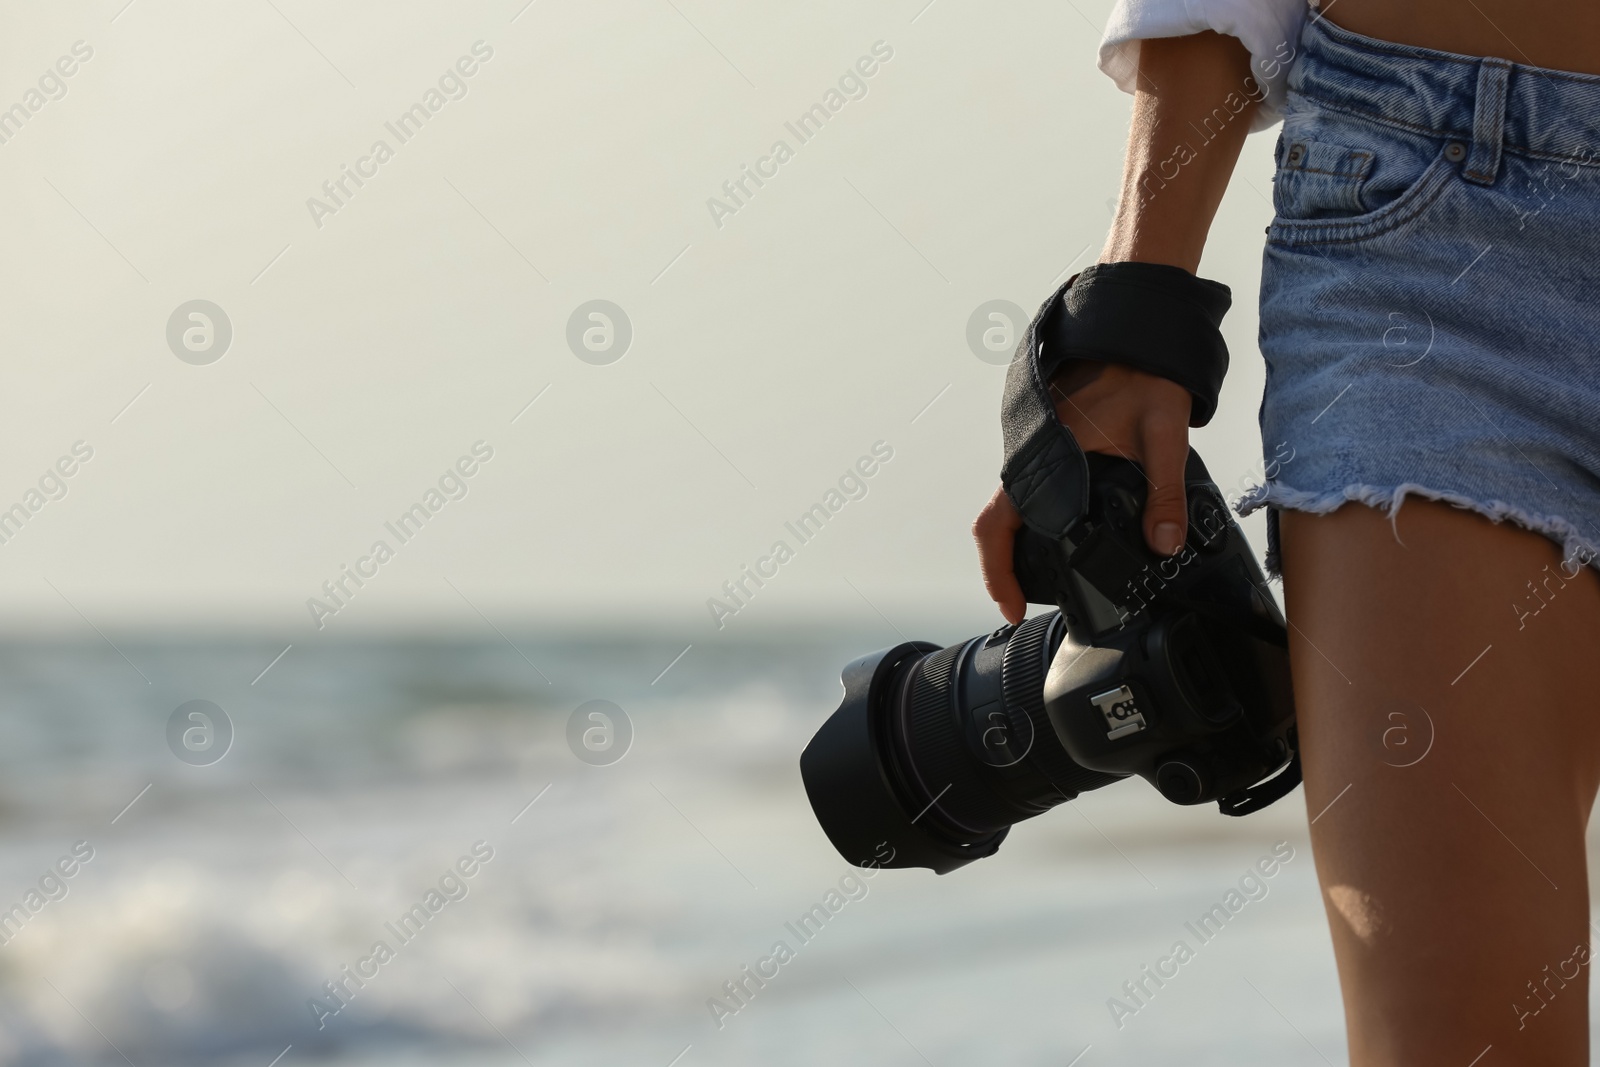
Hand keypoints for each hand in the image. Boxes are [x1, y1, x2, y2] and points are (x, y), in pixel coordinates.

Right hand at [973, 361, 1192, 623]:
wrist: (1143, 335)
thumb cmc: (1146, 376)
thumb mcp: (1163, 435)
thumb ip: (1165, 492)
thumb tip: (1163, 544)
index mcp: (1046, 454)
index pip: (1000, 520)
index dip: (999, 568)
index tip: (1012, 604)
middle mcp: (1034, 455)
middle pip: (997, 523)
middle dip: (1003, 569)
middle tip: (1021, 605)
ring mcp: (1041, 452)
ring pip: (1012, 509)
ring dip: (1016, 547)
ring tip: (1037, 584)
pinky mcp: (1055, 449)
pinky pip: (1032, 493)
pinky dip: (1033, 524)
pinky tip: (1059, 543)